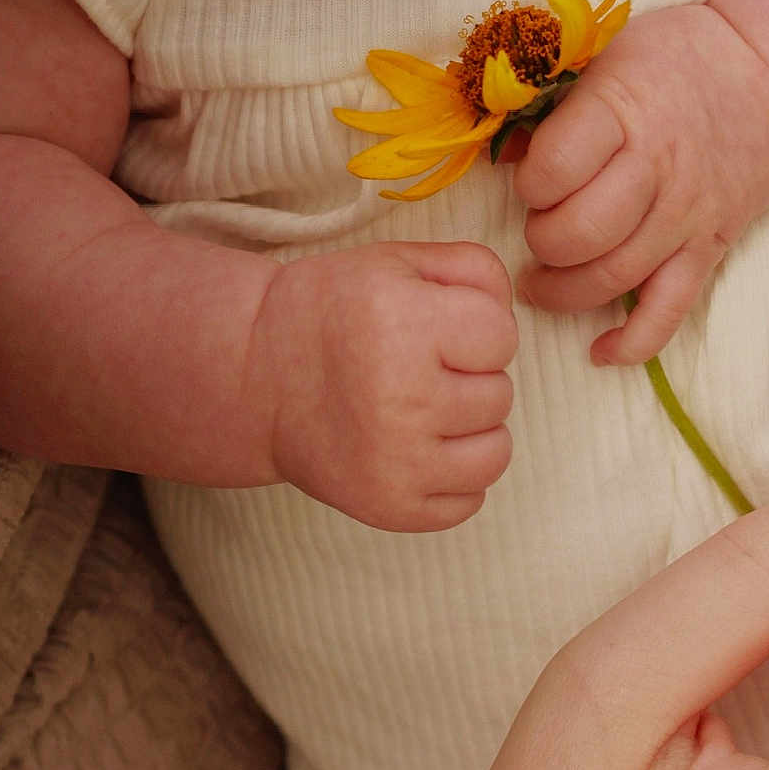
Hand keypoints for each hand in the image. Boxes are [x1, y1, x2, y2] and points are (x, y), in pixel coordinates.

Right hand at [261, 241, 517, 531]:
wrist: (256, 376)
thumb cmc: (335, 309)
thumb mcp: (397, 261)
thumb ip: (472, 269)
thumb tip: (512, 311)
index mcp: (402, 324)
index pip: (502, 336)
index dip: (476, 327)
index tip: (438, 327)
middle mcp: (400, 397)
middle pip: (500, 395)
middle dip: (471, 377)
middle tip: (420, 368)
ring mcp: (394, 461)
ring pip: (495, 453)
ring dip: (472, 429)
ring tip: (428, 409)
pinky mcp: (387, 507)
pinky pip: (470, 502)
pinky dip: (454, 477)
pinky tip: (419, 447)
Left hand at [513, 3, 768, 364]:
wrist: (768, 81)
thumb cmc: (673, 62)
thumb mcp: (605, 57)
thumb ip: (553, 107)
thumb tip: (503, 159)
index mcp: (623, 112)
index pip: (555, 169)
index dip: (529, 184)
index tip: (530, 179)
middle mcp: (656, 170)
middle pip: (580, 234)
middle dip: (541, 242)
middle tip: (536, 229)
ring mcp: (684, 217)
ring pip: (613, 278)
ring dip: (563, 291)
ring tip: (541, 281)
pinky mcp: (707, 251)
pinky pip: (669, 312)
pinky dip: (632, 342)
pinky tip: (599, 349)